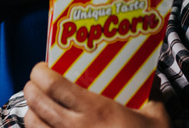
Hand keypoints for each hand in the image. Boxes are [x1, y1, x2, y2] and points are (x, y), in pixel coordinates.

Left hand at [23, 62, 170, 127]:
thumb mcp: (157, 118)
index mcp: (96, 111)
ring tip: (40, 105)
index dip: (41, 73)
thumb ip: (151, 94)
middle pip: (37, 103)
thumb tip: (150, 77)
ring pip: (32, 125)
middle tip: (38, 82)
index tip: (43, 67)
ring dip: (32, 111)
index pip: (53, 85)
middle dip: (31, 88)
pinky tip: (46, 127)